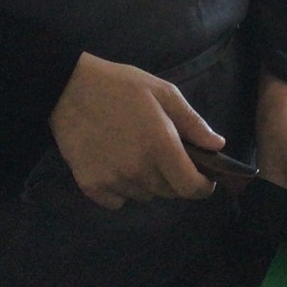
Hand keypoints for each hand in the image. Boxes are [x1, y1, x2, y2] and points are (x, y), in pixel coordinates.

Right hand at [48, 52, 224, 209]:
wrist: (69, 89)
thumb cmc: (121, 86)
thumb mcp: (163, 93)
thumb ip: (193, 122)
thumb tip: (217, 146)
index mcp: (161, 146)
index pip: (191, 187)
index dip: (203, 186)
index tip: (205, 178)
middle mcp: (139, 170)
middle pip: (169, 192)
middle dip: (175, 177)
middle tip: (164, 151)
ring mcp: (114, 181)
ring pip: (144, 195)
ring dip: (148, 181)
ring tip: (136, 151)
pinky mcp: (91, 186)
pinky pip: (117, 200)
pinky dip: (122, 188)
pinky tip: (115, 162)